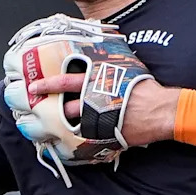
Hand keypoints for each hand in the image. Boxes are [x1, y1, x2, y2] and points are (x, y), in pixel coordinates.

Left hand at [29, 75, 180, 145]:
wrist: (161, 110)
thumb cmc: (145, 88)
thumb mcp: (125, 68)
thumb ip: (108, 63)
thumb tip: (102, 50)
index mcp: (97, 83)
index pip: (66, 82)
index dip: (48, 84)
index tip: (34, 87)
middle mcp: (94, 102)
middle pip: (64, 108)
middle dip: (48, 110)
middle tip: (34, 110)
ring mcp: (99, 121)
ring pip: (72, 125)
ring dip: (60, 126)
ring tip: (47, 127)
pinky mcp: (106, 136)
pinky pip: (86, 139)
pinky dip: (76, 141)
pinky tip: (67, 144)